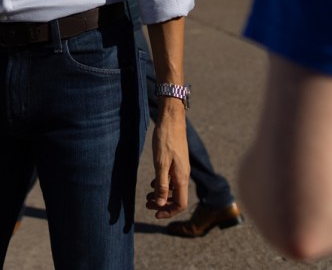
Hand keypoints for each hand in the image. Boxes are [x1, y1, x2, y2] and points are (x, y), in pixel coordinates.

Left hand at [146, 101, 189, 217]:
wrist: (171, 119)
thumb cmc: (165, 140)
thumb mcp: (160, 164)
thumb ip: (162, 185)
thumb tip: (161, 204)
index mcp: (182, 178)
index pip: (180, 204)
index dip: (168, 212)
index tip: (155, 213)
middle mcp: (184, 175)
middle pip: (177, 198)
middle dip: (163, 204)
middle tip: (147, 204)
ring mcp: (181, 168)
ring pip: (174, 188)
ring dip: (162, 194)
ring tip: (148, 195)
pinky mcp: (177, 161)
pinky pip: (172, 178)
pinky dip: (162, 183)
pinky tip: (153, 182)